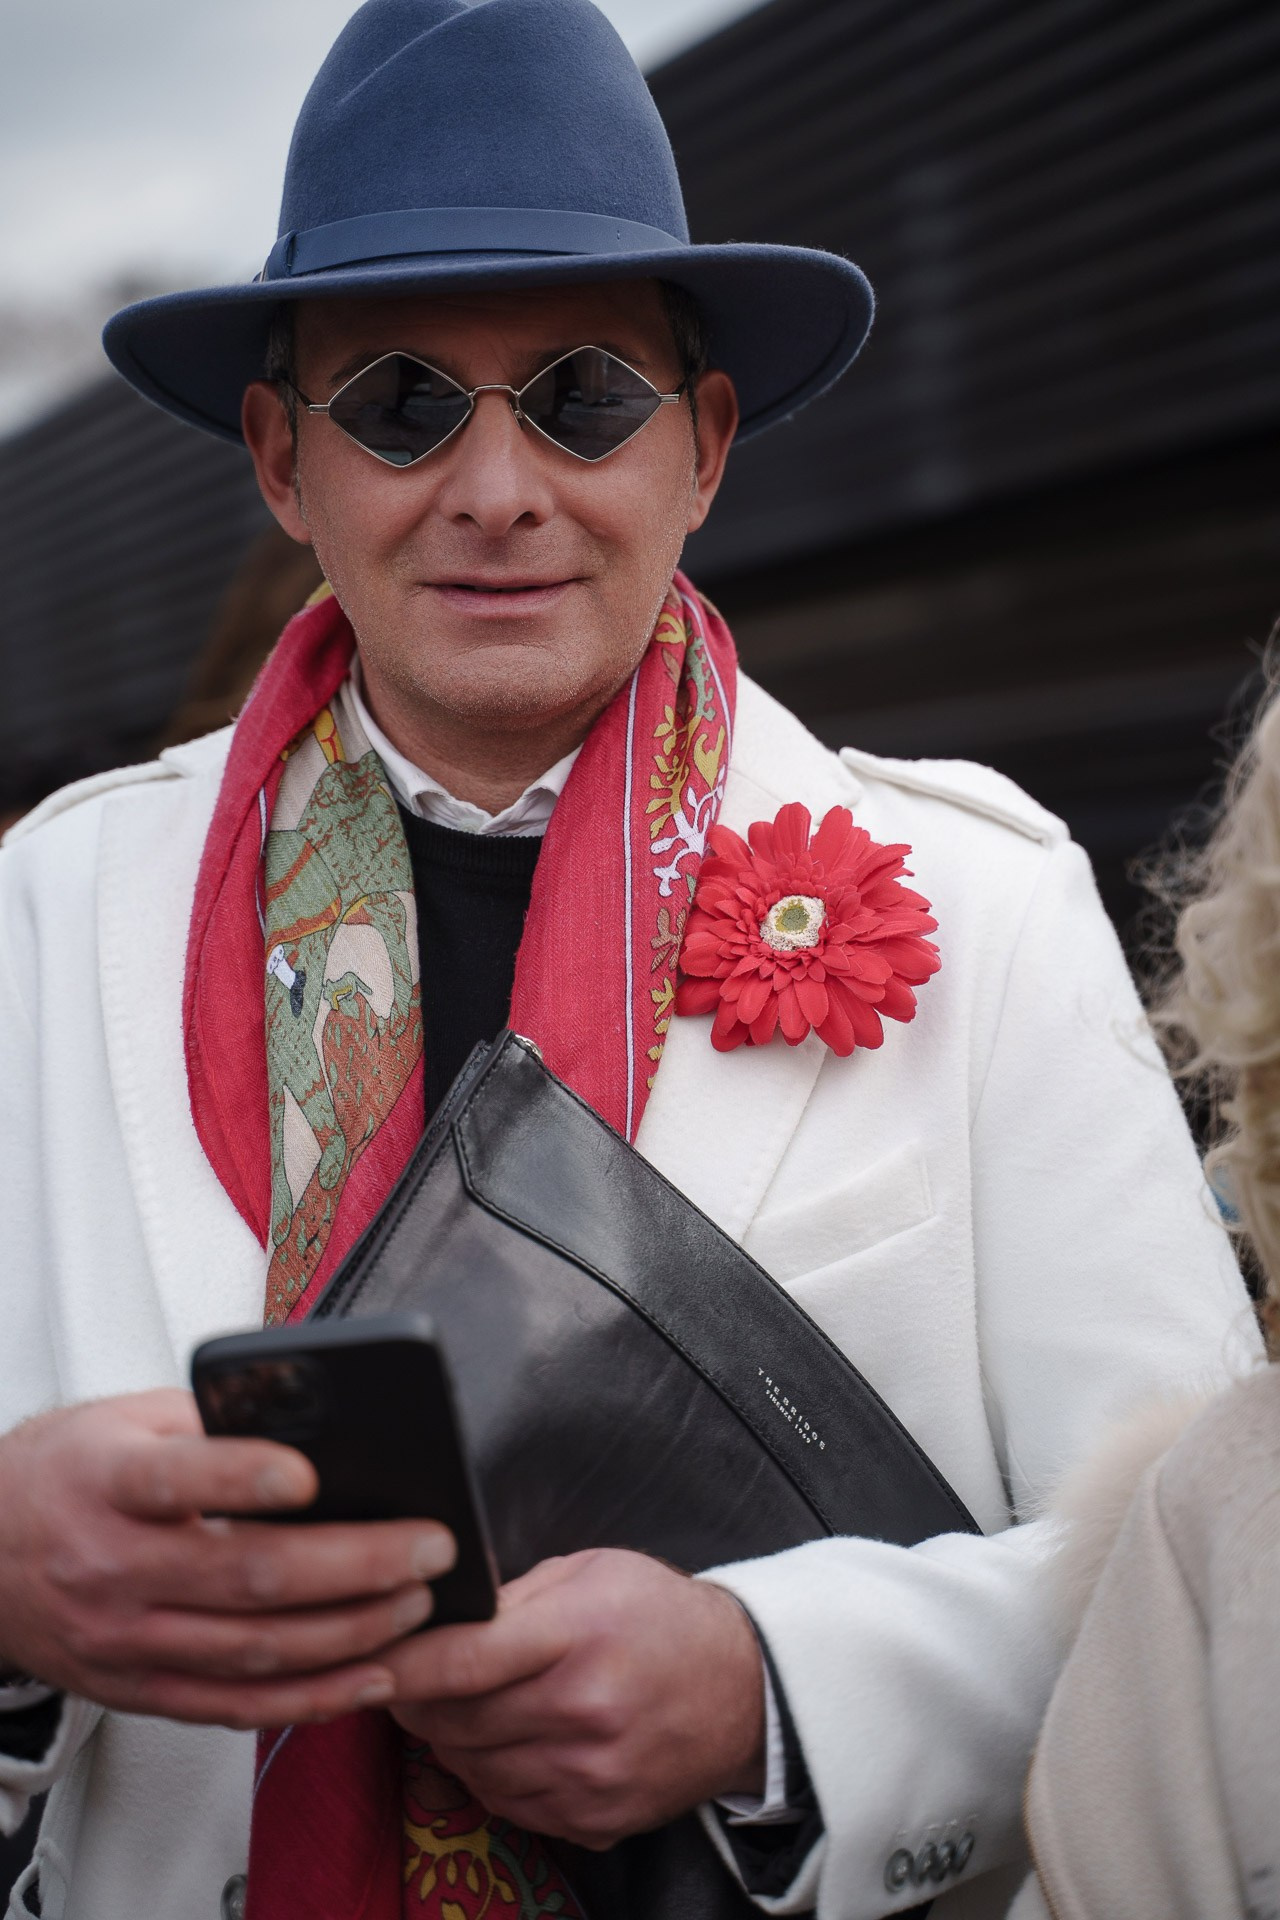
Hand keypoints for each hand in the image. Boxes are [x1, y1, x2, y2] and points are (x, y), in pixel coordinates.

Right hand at [0, 1390, 455, 1729]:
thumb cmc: (67, 1472)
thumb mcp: (124, 1418)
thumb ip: (213, 1419)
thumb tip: (321, 1424)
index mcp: (107, 1482)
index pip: (180, 1479)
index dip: (247, 1478)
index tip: (315, 1474)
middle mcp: (113, 1568)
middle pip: (246, 1576)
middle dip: (354, 1564)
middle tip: (428, 1545)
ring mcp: (126, 1639)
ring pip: (254, 1651)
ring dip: (351, 1633)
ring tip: (420, 1603)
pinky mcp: (139, 1689)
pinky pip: (236, 1707)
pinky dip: (312, 1698)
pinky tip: (372, 1674)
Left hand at [383, 1547, 764, 1848]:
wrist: (744, 1691)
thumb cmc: (660, 1617)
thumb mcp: (593, 1572)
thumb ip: (513, 1593)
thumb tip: (435, 1608)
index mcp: (579, 1634)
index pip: (462, 1658)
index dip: (401, 1662)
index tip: (361, 1657)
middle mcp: (582, 1712)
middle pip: (455, 1720)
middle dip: (413, 1699)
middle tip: (396, 1675)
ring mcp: (588, 1775)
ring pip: (472, 1767)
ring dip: (448, 1737)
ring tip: (456, 1703)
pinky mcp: (594, 1819)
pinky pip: (507, 1804)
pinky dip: (487, 1773)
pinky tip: (500, 1739)